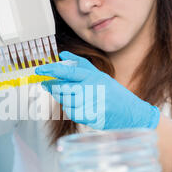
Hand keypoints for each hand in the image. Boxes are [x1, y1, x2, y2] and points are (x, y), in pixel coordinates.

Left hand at [35, 51, 159, 130]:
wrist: (131, 113)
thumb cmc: (114, 95)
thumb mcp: (100, 76)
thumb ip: (81, 65)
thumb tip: (63, 55)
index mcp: (94, 76)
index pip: (69, 71)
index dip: (52, 70)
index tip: (39, 70)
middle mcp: (92, 88)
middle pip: (63, 87)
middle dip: (53, 87)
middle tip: (47, 84)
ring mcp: (91, 103)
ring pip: (65, 101)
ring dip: (65, 99)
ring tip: (74, 98)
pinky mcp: (90, 116)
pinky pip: (71, 112)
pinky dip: (72, 110)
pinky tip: (81, 108)